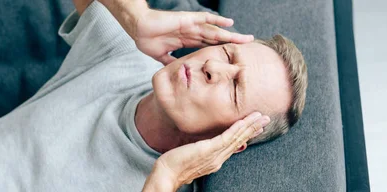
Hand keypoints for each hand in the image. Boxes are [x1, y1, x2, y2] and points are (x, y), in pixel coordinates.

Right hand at [129, 10, 253, 64]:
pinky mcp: (187, 20)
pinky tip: (230, 23)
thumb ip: (171, 62)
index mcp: (187, 41)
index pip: (209, 47)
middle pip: (217, 39)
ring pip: (215, 31)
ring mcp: (191, 26)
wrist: (138, 29)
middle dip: (232, 44)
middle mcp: (192, 33)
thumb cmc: (147, 40)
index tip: (233, 58)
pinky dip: (217, 21)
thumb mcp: (162, 56)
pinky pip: (205, 19)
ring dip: (230, 35)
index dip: (221, 51)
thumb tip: (179, 73)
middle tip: (248, 48)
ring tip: (246, 39)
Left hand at [145, 112, 269, 189]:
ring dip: (250, 126)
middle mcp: (219, 158)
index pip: (235, 144)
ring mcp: (215, 154)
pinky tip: (244, 121)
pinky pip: (226, 138)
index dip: (247, 134)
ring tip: (261, 117)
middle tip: (266, 119)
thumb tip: (209, 146)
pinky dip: (237, 129)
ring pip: (237, 138)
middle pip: (240, 140)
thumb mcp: (194, 156)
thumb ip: (204, 151)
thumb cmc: (176, 165)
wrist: (167, 173)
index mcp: (216, 159)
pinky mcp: (209, 150)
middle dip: (254, 129)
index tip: (257, 127)